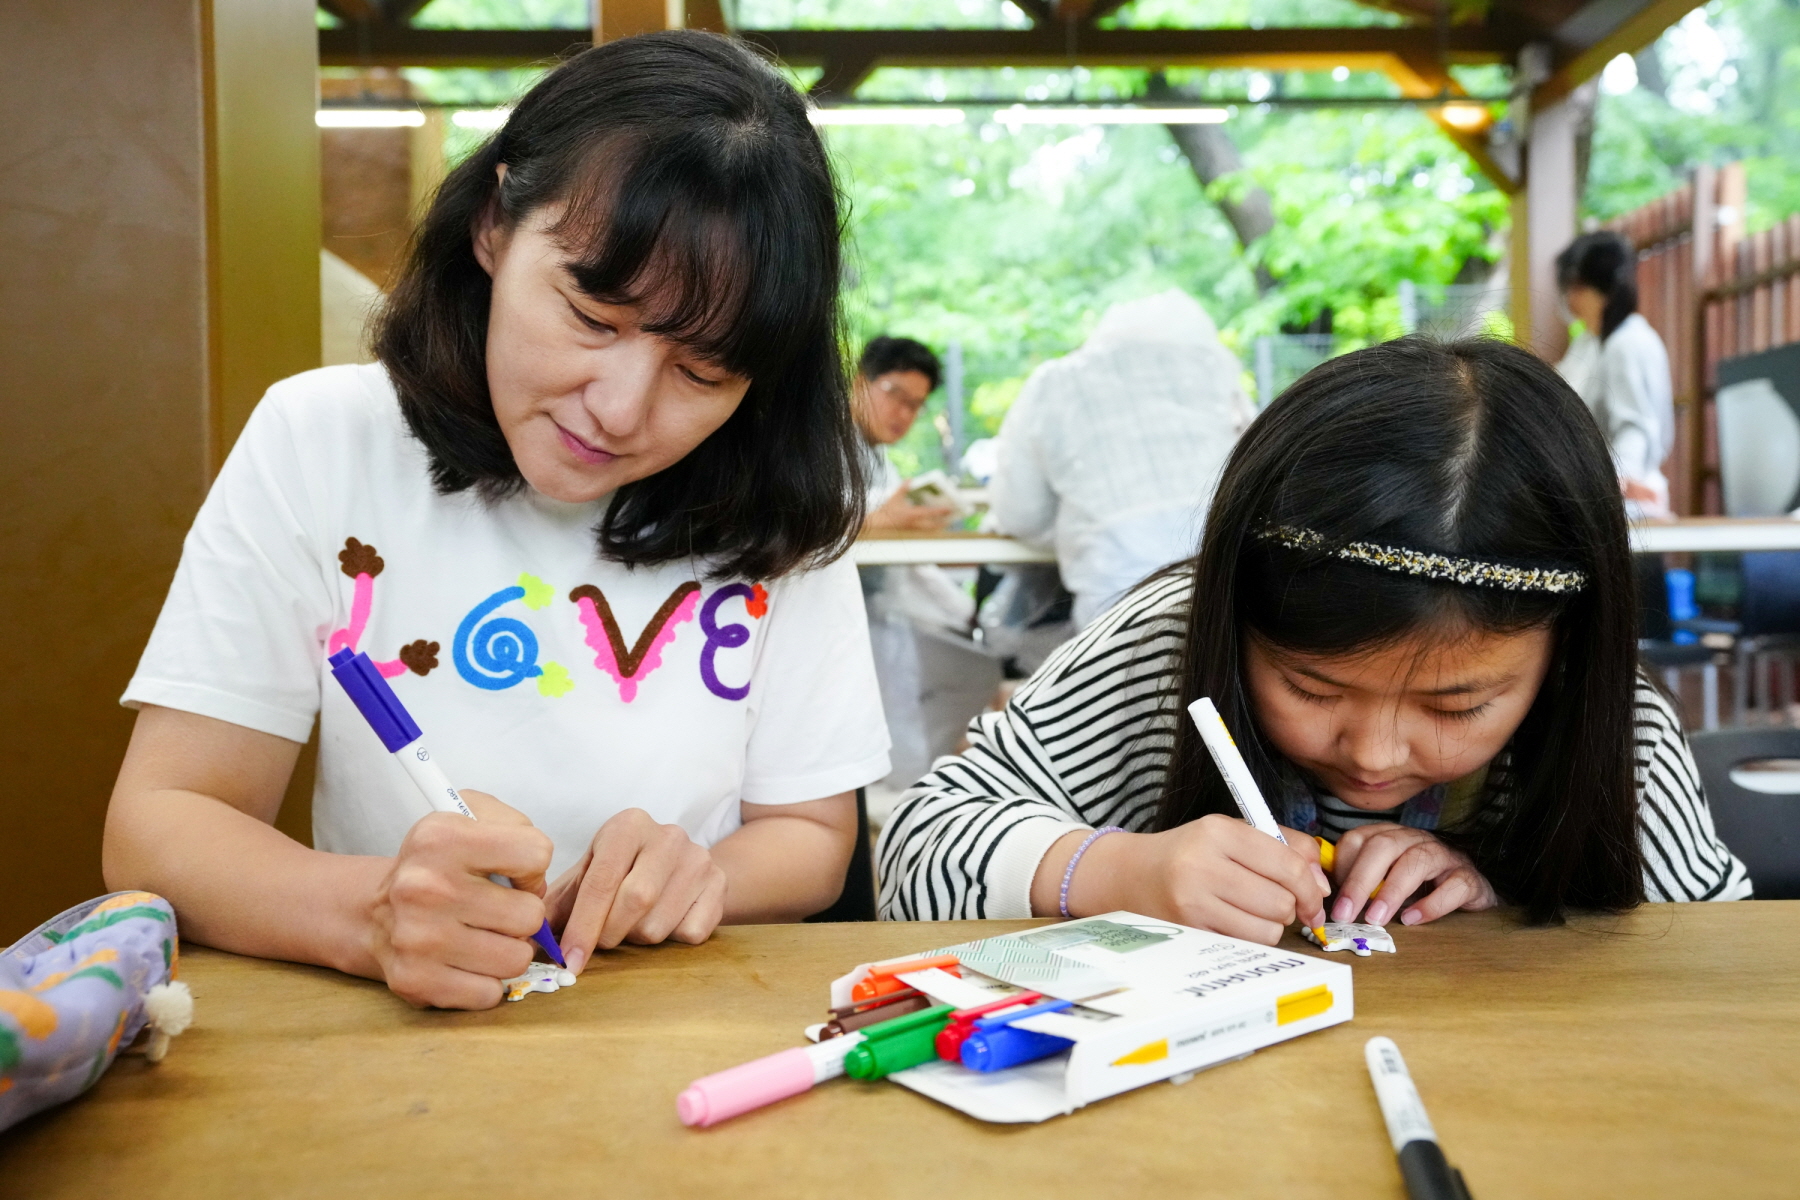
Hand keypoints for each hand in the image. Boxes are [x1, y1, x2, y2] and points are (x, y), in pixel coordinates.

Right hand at [369, 790, 553, 1009]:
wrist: (371, 911)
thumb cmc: (438, 865)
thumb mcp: (470, 816)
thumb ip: (517, 829)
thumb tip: (535, 885)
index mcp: (440, 838)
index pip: (535, 854)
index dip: (531, 868)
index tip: (510, 875)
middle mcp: (424, 887)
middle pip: (531, 915)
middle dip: (522, 914)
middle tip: (497, 912)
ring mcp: (417, 938)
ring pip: (516, 958)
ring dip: (508, 950)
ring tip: (485, 937)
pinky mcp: (415, 980)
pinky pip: (489, 994)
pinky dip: (485, 982)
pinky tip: (466, 963)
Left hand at [546, 808, 726, 973]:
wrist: (680, 864)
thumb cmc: (622, 873)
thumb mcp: (587, 876)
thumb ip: (558, 904)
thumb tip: (530, 941)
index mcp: (628, 825)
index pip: (602, 881)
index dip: (582, 926)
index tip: (569, 960)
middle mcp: (668, 835)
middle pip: (635, 902)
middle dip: (610, 934)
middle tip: (603, 942)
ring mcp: (699, 859)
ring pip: (659, 924)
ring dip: (638, 939)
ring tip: (635, 924)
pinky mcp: (720, 884)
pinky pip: (690, 933)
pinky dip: (672, 940)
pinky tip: (665, 921)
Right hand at [863, 488, 955, 531]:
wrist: (877, 525)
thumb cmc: (886, 511)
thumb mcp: (894, 497)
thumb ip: (903, 488)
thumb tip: (910, 479)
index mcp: (911, 515)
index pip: (929, 512)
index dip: (940, 511)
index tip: (950, 508)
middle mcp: (914, 524)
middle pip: (933, 526)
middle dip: (944, 522)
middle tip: (952, 518)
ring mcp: (913, 530)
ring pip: (929, 530)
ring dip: (938, 527)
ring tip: (947, 522)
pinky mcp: (911, 533)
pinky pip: (924, 532)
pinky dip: (931, 529)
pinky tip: (935, 526)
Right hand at [1055, 815, 1330, 944]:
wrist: (1129, 875)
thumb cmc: (1188, 853)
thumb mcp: (1230, 833)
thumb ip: (1283, 846)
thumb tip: (1322, 885)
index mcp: (1218, 831)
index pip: (1288, 864)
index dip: (1312, 886)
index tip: (1316, 896)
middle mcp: (1202, 865)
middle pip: (1281, 901)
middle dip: (1289, 906)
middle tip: (1275, 900)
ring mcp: (1192, 902)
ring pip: (1267, 929)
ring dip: (1269, 925)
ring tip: (1250, 911)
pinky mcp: (1188, 932)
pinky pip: (1245, 945)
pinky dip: (1249, 938)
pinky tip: (1232, 923)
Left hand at [1328, 823, 1497, 926]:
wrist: (1468, 886)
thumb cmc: (1418, 882)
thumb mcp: (1384, 877)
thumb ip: (1359, 882)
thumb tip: (1324, 899)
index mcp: (1389, 836)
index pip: (1358, 839)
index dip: (1342, 866)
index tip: (1330, 896)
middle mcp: (1414, 839)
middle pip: (1383, 847)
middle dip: (1359, 880)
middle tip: (1344, 914)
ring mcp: (1444, 855)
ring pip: (1416, 861)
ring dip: (1391, 891)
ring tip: (1375, 918)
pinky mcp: (1468, 878)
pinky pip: (1453, 885)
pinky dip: (1431, 904)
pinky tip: (1412, 919)